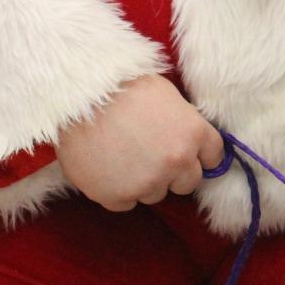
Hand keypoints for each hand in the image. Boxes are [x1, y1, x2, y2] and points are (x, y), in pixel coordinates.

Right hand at [55, 74, 223, 210]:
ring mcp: (149, 183)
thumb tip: (186, 137)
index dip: (198, 154)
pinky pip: (125, 203)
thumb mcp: (161, 92)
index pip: (213, 157)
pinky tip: (102, 166)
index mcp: (193, 133)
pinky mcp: (119, 196)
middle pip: (188, 182)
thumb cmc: (116, 82)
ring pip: (155, 194)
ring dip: (142, 180)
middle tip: (145, 151)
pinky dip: (115, 190)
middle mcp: (177, 162)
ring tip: (117, 153)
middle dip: (172, 171)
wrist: (71, 89)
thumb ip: (180, 119)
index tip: (184, 149)